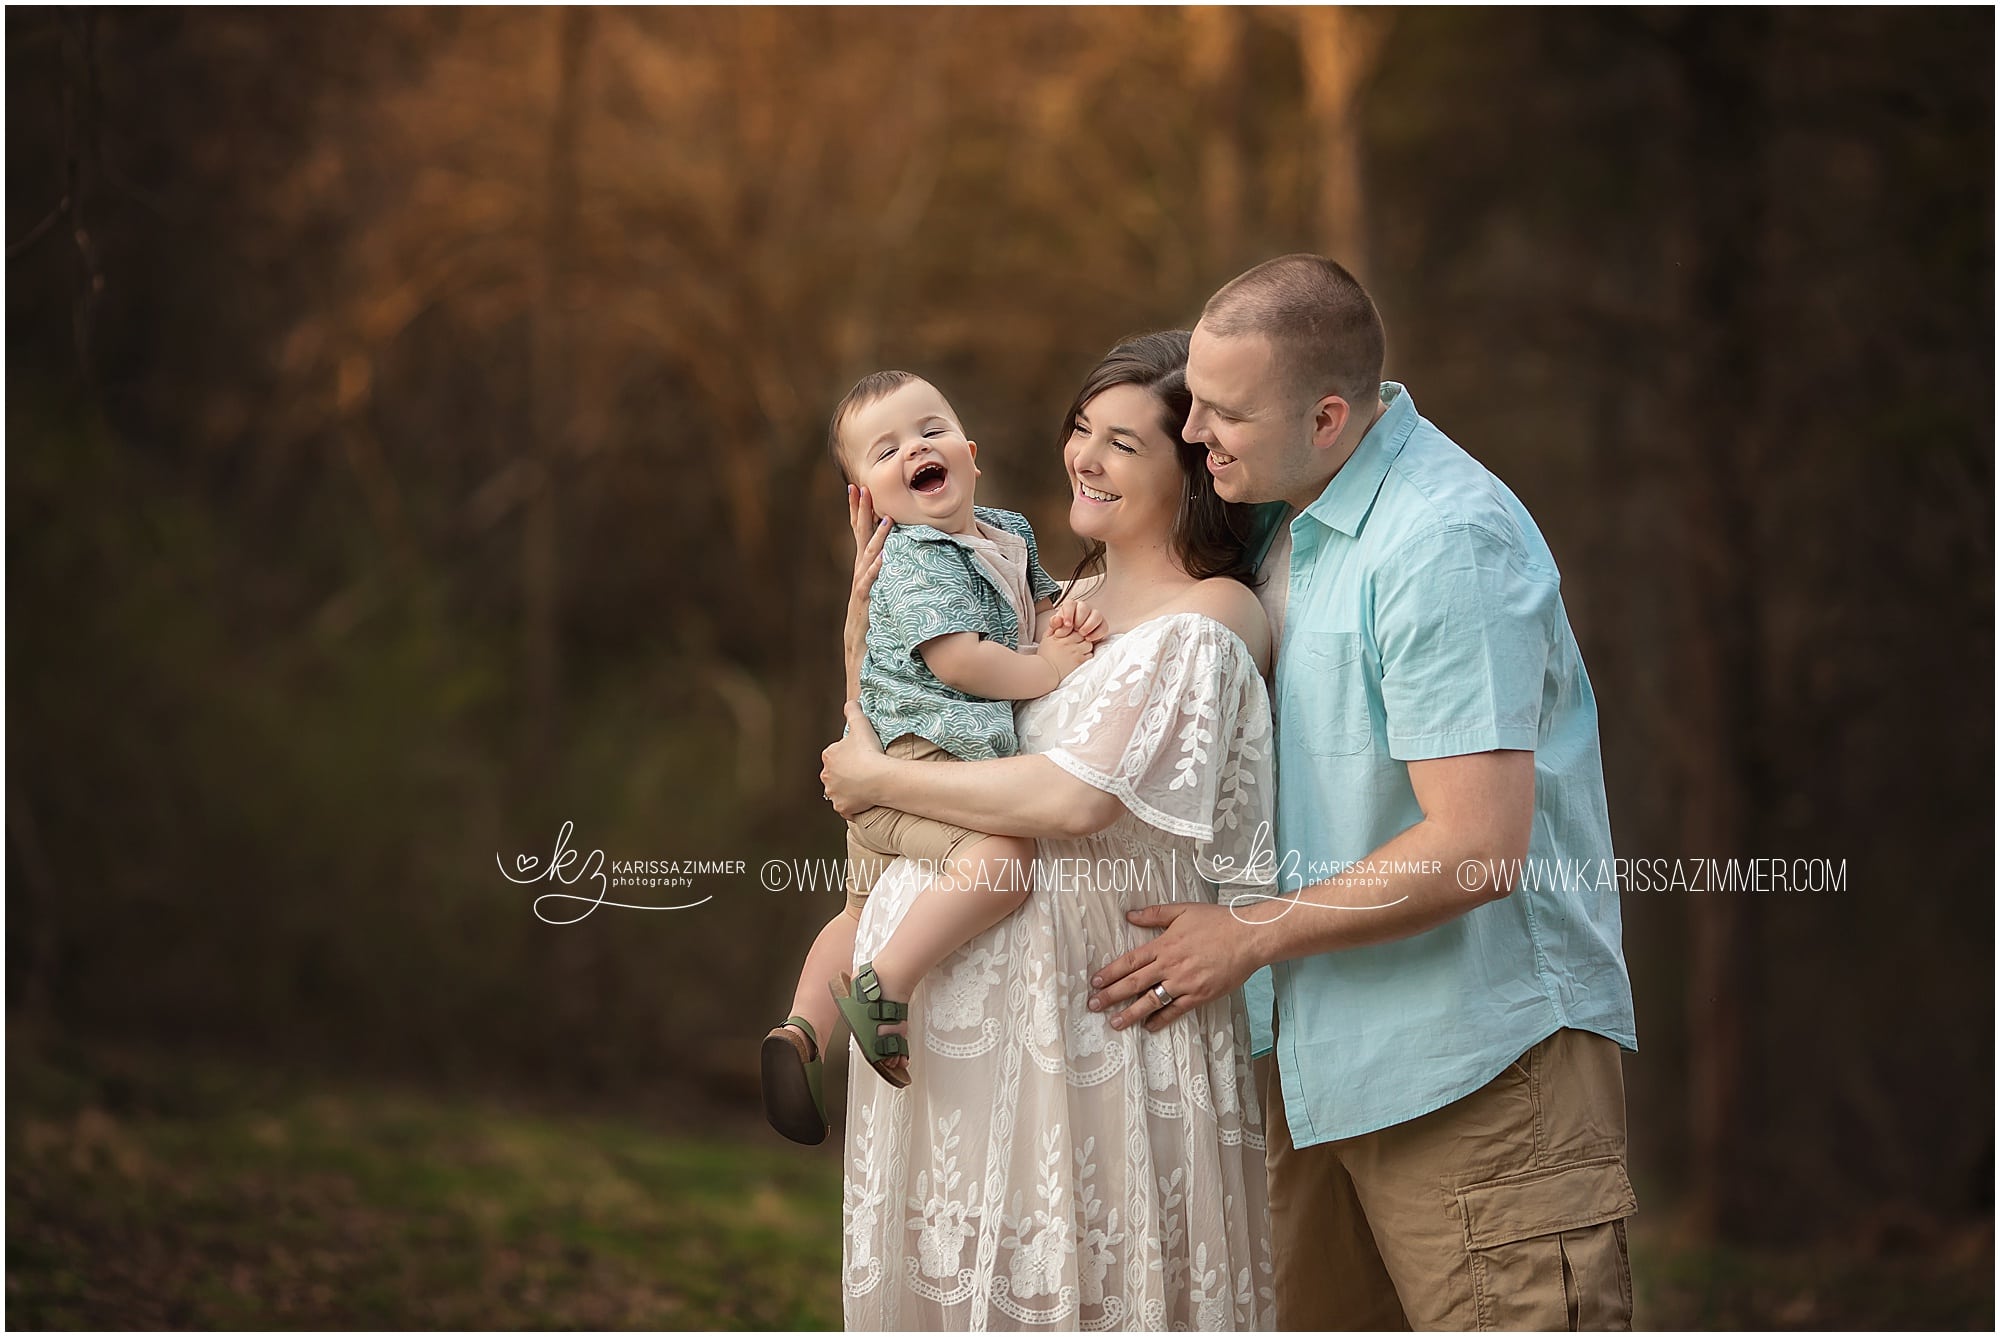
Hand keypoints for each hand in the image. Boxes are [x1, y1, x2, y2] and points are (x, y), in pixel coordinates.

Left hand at [821, 701, 887, 817]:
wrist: (879, 777)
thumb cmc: (869, 751)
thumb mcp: (861, 725)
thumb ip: (853, 711)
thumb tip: (850, 702)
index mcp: (828, 756)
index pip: (836, 755)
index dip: (850, 755)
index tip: (861, 756)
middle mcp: (826, 776)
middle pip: (836, 774)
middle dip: (846, 773)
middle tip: (864, 771)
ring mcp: (833, 793)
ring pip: (839, 791)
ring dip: (848, 790)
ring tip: (864, 786)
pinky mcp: (842, 807)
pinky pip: (846, 808)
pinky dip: (852, 806)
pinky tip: (862, 801)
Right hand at [845, 486, 889, 697]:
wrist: (859, 654)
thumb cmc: (874, 622)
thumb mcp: (882, 592)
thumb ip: (889, 572)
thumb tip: (902, 554)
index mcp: (864, 569)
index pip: (861, 535)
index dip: (860, 512)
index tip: (858, 488)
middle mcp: (859, 575)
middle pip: (859, 539)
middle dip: (861, 513)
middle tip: (862, 488)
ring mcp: (860, 590)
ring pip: (867, 560)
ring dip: (876, 540)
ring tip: (886, 520)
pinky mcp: (864, 607)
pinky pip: (870, 587)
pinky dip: (876, 574)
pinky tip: (884, 561)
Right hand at [1036, 626, 1093, 682]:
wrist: (1045, 673)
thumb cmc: (1045, 656)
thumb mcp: (1046, 638)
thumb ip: (1053, 626)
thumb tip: (1059, 617)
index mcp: (1059, 636)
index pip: (1073, 626)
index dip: (1075, 630)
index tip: (1072, 635)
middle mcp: (1067, 642)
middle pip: (1082, 634)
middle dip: (1082, 638)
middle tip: (1078, 643)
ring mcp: (1075, 652)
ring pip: (1088, 644)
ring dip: (1086, 646)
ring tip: (1079, 651)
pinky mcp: (1079, 661)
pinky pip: (1090, 655)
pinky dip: (1087, 655)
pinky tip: (1081, 658)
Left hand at [1048, 598, 1107, 642]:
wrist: (1071, 645)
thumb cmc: (1063, 634)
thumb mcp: (1055, 629)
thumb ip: (1054, 623)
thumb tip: (1057, 619)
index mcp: (1070, 607)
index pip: (1070, 604)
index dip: (1069, 613)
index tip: (1067, 624)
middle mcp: (1083, 609)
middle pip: (1084, 607)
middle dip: (1079, 619)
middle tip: (1075, 630)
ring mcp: (1094, 616)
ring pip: (1096, 615)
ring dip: (1089, 625)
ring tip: (1082, 634)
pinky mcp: (1102, 625)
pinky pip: (1104, 627)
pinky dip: (1097, 633)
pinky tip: (1088, 639)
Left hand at [1086, 902, 1261, 1031]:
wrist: (1248, 937)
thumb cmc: (1217, 921)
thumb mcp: (1183, 910)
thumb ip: (1155, 914)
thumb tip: (1129, 914)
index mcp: (1164, 945)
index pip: (1130, 962)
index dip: (1111, 973)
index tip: (1095, 982)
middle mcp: (1171, 966)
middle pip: (1135, 983)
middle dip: (1112, 996)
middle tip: (1093, 1005)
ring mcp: (1185, 983)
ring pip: (1152, 1000)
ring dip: (1131, 1013)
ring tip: (1115, 1023)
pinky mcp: (1200, 996)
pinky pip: (1176, 1011)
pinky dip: (1161, 1020)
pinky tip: (1149, 1026)